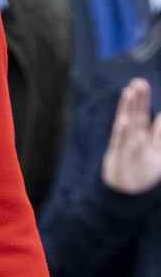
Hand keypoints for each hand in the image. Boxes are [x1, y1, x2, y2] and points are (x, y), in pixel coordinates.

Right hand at [101, 78, 160, 194]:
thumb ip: (158, 134)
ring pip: (127, 125)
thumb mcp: (156, 152)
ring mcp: (125, 149)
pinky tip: (124, 122)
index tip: (140, 84)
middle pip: (134, 116)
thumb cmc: (142, 172)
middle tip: (137, 82)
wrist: (126, 194)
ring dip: (128, 109)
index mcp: (139, 136)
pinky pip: (122, 145)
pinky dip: (123, 134)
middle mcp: (131, 140)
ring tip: (129, 93)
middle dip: (136, 100)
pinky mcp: (120, 160)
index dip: (141, 99)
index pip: (140, 113)